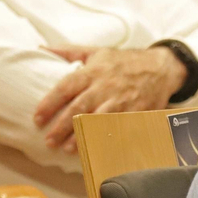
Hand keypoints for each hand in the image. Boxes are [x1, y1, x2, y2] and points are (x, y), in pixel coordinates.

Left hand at [32, 46, 188, 152]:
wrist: (160, 68)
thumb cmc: (123, 61)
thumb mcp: (96, 52)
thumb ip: (67, 52)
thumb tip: (40, 49)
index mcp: (93, 71)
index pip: (66, 87)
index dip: (50, 103)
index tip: (37, 117)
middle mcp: (105, 86)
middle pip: (79, 108)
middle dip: (62, 125)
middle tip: (48, 140)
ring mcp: (121, 101)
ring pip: (96, 120)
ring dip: (81, 135)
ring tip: (66, 148)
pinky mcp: (134, 112)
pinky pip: (117, 128)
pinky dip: (105, 138)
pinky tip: (94, 148)